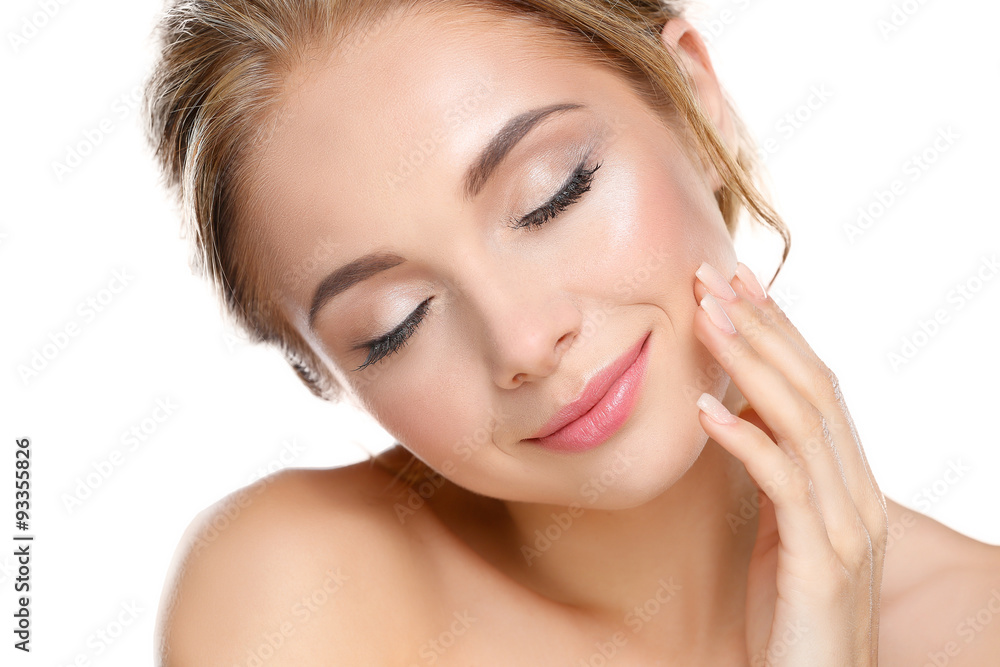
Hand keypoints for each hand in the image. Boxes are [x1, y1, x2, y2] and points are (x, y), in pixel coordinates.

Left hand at [692, 260, 887, 666]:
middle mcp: (859, 494)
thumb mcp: (780, 533)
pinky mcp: (822, 562)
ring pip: (802, 421)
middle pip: (814, 388)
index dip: (779, 330)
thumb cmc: (789, 616)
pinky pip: (784, 484)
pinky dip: (746, 439)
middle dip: (763, 327)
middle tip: (714, 278)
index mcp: (850, 482)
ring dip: (750, 364)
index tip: (737, 283)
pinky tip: (706, 411)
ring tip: (705, 321)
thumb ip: (773, 477)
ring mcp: (846, 527)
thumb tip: (735, 418)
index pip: (817, 386)